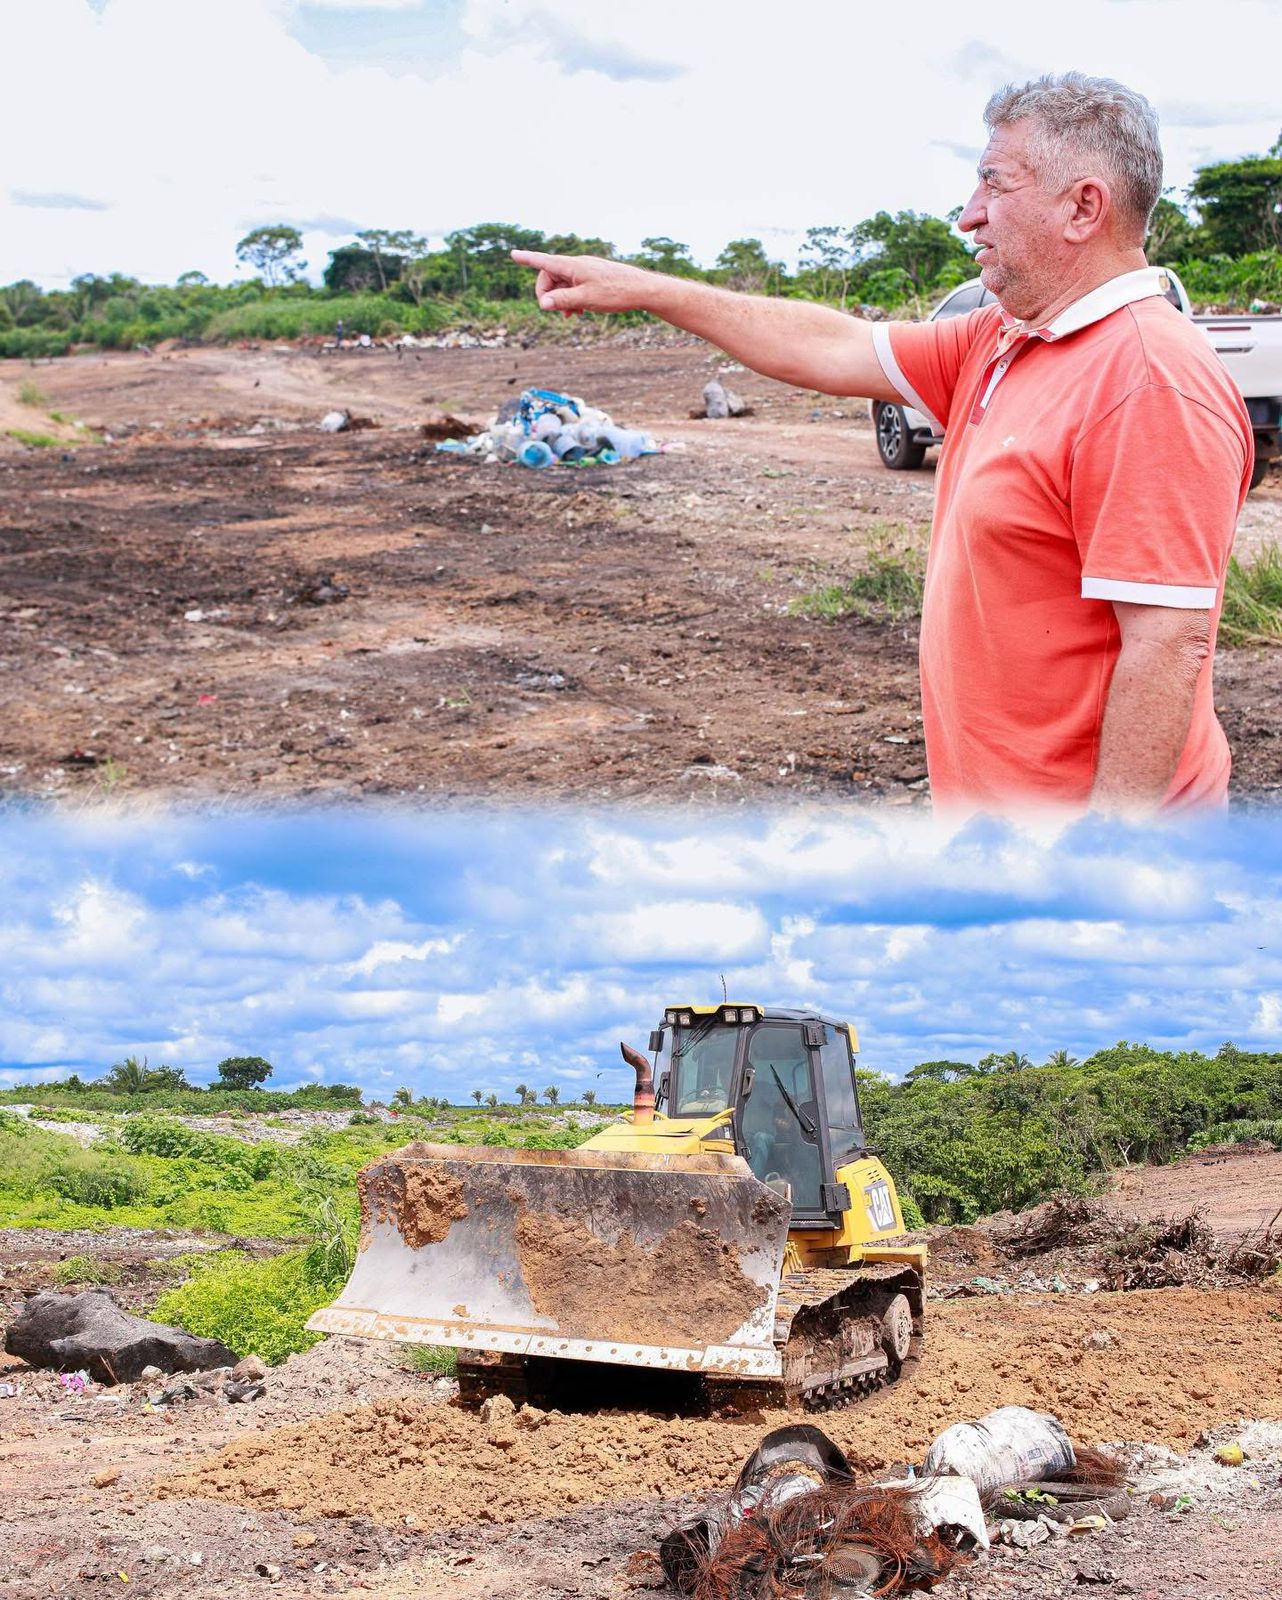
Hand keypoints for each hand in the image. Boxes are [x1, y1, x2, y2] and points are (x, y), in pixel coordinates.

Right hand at [510, 250, 657, 314]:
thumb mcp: (586, 299)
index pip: (544, 261)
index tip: (513, 254)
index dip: (527, 259)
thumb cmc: (616, 293)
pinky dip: (572, 298)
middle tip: (557, 313)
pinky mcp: (594, 276)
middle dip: (549, 294)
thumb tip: (542, 303)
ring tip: (571, 316)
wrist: (643, 289)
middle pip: (551, 276)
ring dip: (561, 299)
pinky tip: (580, 312)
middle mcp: (577, 264)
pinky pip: (575, 285)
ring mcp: (586, 270)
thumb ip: (562, 300)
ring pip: (563, 283)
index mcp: (573, 266)